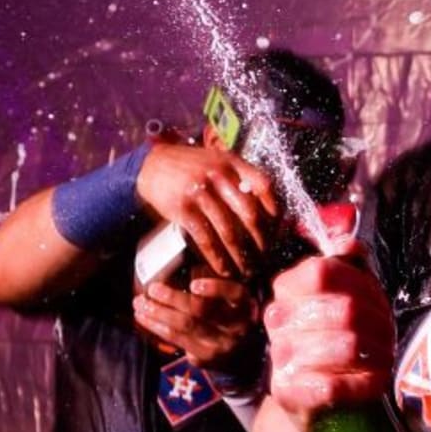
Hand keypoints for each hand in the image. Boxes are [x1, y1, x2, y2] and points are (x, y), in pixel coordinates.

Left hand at [133, 276, 259, 368]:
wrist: (244, 356)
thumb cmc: (230, 316)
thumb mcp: (231, 300)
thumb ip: (214, 286)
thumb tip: (180, 268)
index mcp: (245, 305)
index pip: (233, 294)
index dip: (214, 289)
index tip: (194, 284)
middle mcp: (237, 327)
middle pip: (202, 311)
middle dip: (172, 298)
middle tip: (152, 289)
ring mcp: (221, 345)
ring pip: (184, 327)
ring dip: (158, 313)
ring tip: (140, 303)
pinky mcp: (206, 358)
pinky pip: (177, 341)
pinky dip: (157, 328)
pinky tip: (145, 319)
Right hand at [135, 140, 277, 277]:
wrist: (151, 165)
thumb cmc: (190, 166)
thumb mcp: (217, 161)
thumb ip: (239, 177)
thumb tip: (266, 206)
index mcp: (231, 162)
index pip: (263, 185)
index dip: (274, 209)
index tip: (278, 229)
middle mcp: (218, 176)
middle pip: (250, 213)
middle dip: (261, 240)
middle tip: (265, 257)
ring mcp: (200, 192)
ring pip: (229, 232)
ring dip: (241, 256)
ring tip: (247, 270)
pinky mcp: (184, 210)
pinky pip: (206, 239)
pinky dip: (217, 258)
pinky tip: (224, 269)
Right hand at [263, 232, 395, 431]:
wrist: (310, 398)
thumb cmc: (333, 340)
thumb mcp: (344, 296)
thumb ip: (349, 265)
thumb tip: (349, 244)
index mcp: (287, 288)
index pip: (324, 271)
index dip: (360, 283)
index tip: (375, 299)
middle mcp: (277, 319)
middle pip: (346, 309)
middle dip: (379, 323)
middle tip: (389, 335)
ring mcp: (280, 356)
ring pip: (348, 345)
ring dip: (379, 353)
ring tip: (384, 357)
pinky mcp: (288, 393)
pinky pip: (337, 385)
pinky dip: (367, 383)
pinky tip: (374, 380)